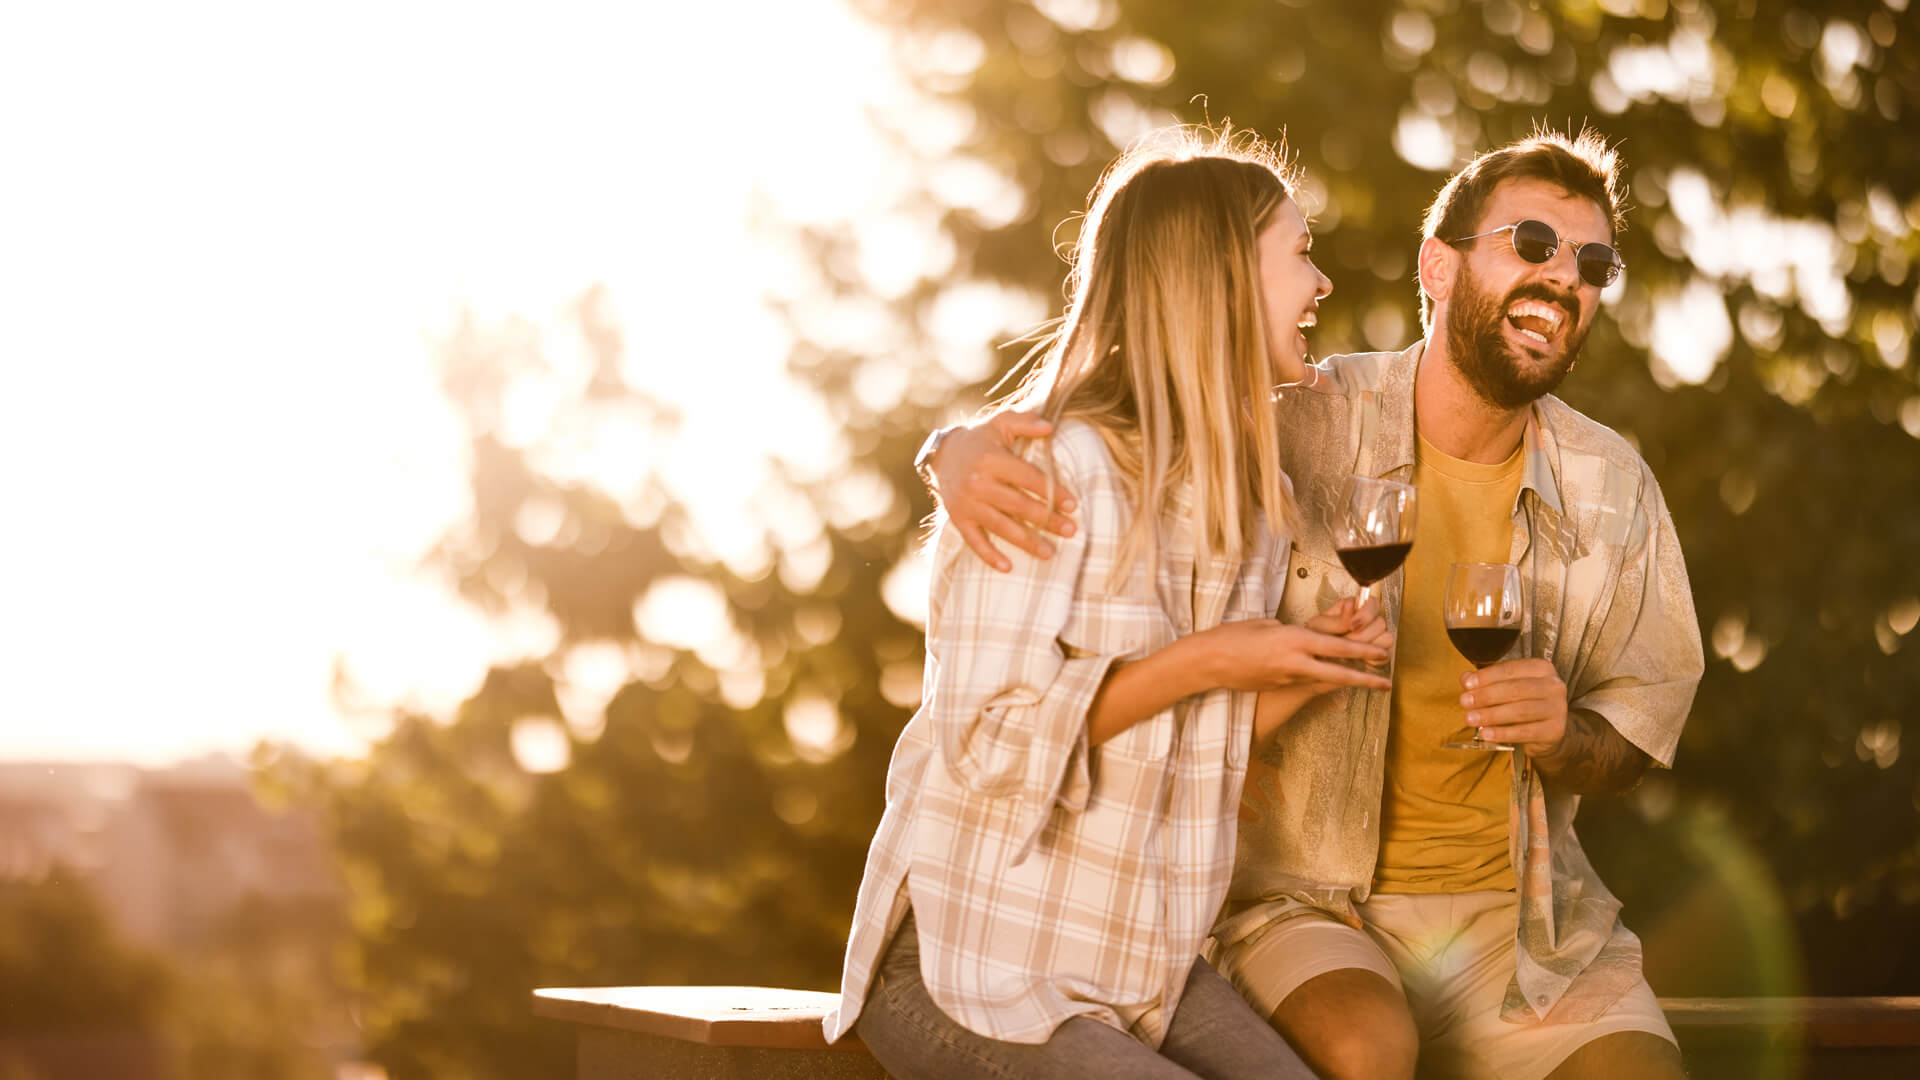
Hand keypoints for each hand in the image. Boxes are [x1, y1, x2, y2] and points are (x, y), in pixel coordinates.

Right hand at [931, 410, 1077, 570]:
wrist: (942, 454)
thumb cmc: (981, 439)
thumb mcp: (1000, 423)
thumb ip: (1025, 421)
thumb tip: (1050, 427)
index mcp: (992, 459)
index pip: (1029, 479)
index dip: (1052, 492)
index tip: (1073, 505)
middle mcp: (978, 483)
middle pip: (1019, 505)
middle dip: (1047, 520)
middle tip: (1070, 531)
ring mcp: (967, 504)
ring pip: (1001, 526)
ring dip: (1026, 542)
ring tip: (1050, 553)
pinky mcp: (958, 519)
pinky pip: (974, 541)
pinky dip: (989, 555)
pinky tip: (1008, 567)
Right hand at [1201, 618, 1392, 695]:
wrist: (1208, 662)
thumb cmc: (1233, 636)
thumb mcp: (1267, 625)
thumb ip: (1291, 632)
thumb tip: (1304, 639)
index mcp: (1294, 640)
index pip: (1337, 647)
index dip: (1363, 652)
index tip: (1383, 654)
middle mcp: (1295, 662)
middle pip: (1339, 673)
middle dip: (1366, 679)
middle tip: (1387, 683)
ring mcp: (1287, 678)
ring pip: (1324, 679)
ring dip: (1345, 679)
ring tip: (1366, 680)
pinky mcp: (1279, 687)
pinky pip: (1305, 682)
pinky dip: (1320, 679)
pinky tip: (1327, 677)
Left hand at [1305, 597, 1392, 664]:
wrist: (1315, 655)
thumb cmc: (1317, 635)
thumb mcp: (1320, 625)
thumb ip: (1337, 618)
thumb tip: (1350, 604)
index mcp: (1356, 606)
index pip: (1373, 603)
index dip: (1365, 615)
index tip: (1352, 626)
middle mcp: (1370, 619)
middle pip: (1380, 623)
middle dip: (1361, 635)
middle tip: (1345, 642)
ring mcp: (1377, 635)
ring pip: (1386, 638)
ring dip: (1368, 647)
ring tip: (1350, 652)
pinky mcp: (1379, 653)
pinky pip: (1386, 656)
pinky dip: (1374, 660)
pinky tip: (1358, 660)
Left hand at [1460, 658, 1567, 756]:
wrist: (1547, 731)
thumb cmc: (1523, 703)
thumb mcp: (1506, 688)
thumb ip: (1486, 681)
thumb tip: (1466, 679)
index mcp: (1542, 668)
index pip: (1511, 669)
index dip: (1487, 676)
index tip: (1466, 684)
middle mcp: (1554, 686)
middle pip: (1516, 689)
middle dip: (1486, 696)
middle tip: (1465, 702)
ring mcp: (1558, 708)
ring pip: (1520, 710)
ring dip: (1491, 715)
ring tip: (1470, 719)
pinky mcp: (1556, 730)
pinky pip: (1525, 732)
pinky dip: (1503, 733)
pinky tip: (1486, 734)